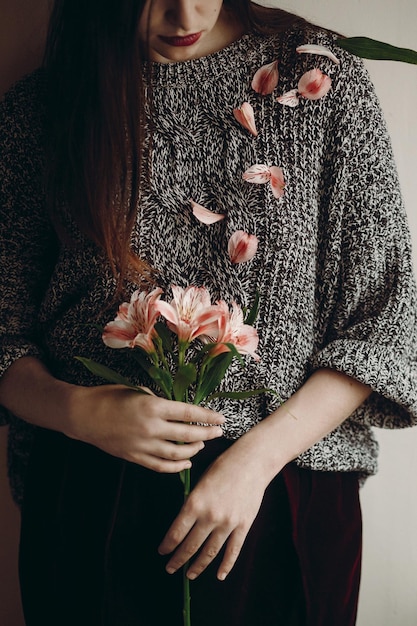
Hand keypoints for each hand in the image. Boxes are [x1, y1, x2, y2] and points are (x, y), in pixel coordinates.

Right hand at [67, 384, 224, 472]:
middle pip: (187, 435)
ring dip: (193, 450)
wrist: (84, 415)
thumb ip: (160, 401)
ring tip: (202, 445)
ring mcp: (143, 446)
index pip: (189, 413)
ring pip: (177, 454)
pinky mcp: (135, 457)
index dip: (208, 416)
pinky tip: (186, 462)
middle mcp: (151, 428)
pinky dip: (176, 466)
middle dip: (207, 434)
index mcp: (153, 407)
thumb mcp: (138, 390)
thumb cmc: (110, 396)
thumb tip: (179, 410)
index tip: (221, 418)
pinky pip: (161, 466)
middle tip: (218, 432)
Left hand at [158, 436, 270, 579]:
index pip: (176, 532)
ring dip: (198, 566)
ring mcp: (228, 523)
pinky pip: (233, 551)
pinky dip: (226, 565)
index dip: (167, 545)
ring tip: (190, 575)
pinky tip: (219, 575)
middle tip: (170, 569)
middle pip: (190, 545)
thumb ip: (192, 503)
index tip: (162, 552)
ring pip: (210, 552)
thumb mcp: (200, 481)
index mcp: (195, 502)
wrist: (251, 462)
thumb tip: (183, 523)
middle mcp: (210, 516)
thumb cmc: (223, 467)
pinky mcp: (243, 525)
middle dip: (178, 560)